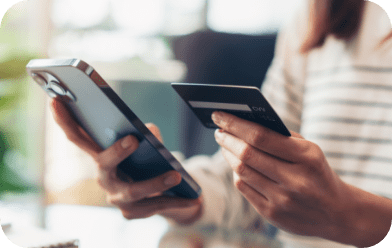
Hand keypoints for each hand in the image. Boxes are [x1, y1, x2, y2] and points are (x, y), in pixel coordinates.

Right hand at [49, 99, 202, 224]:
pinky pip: (154, 206)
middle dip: (116, 151)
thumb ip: (147, 135)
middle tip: (133, 139)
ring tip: (176, 175)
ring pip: (133, 190)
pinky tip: (193, 198)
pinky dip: (175, 201)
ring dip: (155, 182)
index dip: (65, 120)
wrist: (163, 191)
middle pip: (103, 163)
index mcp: (101, 155)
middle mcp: (103, 177)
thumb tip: (149, 131)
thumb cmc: (148, 161)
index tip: (55, 99)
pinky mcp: (132, 213)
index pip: (79, 137)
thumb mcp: (148, 145)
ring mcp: (116, 197)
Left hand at [212, 111, 391, 246]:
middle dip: (227, 139)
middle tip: (219, 130)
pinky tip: (236, 165)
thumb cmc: (317, 173)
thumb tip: (243, 123)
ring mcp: (282, 200)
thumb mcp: (309, 150)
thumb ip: (280, 137)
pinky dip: (237, 173)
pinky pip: (244, 188)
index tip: (220, 115)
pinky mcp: (272, 214)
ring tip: (225, 144)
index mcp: (307, 157)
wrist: (336, 212)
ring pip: (242, 172)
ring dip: (228, 155)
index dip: (235, 124)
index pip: (261, 136)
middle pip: (247, 154)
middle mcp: (295, 180)